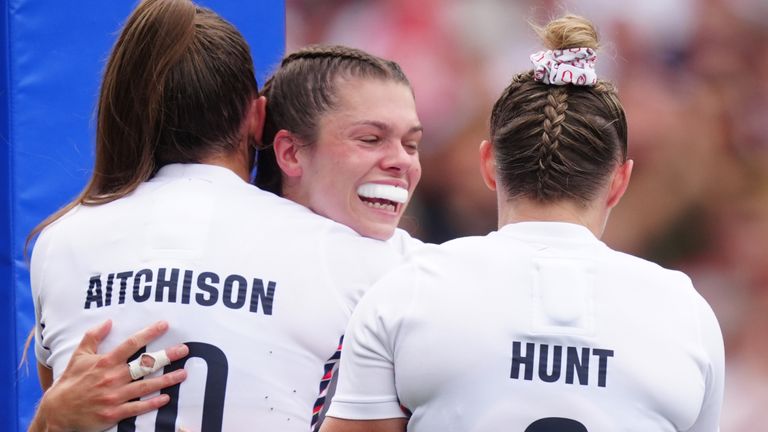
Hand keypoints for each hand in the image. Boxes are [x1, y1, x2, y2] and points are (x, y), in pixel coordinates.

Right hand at [30, 320, 188, 431]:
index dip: (149, 333)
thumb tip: (108, 321)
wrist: (56, 412)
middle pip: (145, 364)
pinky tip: (166, 398)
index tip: (165, 325)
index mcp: (105, 362)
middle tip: (184, 349)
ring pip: (146, 386)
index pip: (131, 344)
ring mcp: (114, 396)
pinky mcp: (114, 413)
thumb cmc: (70, 382)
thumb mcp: (78, 356)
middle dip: (166, 356)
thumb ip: (93, 337)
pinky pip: (137, 408)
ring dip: (167, 380)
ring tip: (183, 373)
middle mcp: (112, 378)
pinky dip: (152, 403)